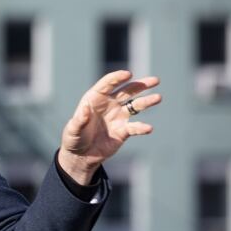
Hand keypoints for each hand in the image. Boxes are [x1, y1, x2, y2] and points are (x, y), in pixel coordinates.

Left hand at [58, 70, 161, 184]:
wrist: (81, 156)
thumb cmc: (74, 139)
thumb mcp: (72, 130)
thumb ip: (79, 120)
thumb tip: (85, 109)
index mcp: (95, 99)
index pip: (107, 84)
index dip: (117, 78)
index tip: (128, 74)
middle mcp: (109, 105)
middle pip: (127, 91)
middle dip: (141, 85)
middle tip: (156, 80)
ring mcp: (118, 117)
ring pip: (135, 105)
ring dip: (147, 101)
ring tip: (158, 97)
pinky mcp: (124, 131)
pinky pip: (135, 127)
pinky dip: (142, 128)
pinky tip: (148, 128)